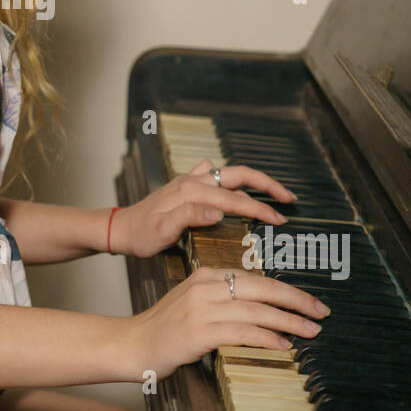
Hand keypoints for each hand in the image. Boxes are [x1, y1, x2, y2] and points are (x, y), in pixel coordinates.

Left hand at [110, 158, 296, 259]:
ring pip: (230, 174)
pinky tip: (239, 188)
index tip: (280, 220)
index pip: (236, 199)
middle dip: (267, 185)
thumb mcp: (162, 232)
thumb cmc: (141, 236)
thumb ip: (189, 217)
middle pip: (239, 175)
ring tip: (274, 194)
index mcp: (192, 193)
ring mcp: (190, 180)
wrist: (121, 229)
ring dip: (254, 182)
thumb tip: (218, 211)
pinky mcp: (187, 184)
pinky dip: (234, 181)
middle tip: (289, 198)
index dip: (261, 210)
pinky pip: (217, 176)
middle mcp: (193, 181)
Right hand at [123, 262, 329, 382]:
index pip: (256, 278)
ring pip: (257, 311)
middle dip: (297, 300)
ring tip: (310, 332)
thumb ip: (224, 300)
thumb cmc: (166, 328)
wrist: (133, 344)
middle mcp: (206, 287)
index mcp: (207, 275)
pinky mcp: (199, 332)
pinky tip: (283, 346)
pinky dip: (267, 338)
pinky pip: (243, 332)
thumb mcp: (194, 303)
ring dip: (289, 322)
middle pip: (262, 288)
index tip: (309, 302)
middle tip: (321, 312)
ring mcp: (202, 308)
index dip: (287, 289)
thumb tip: (262, 309)